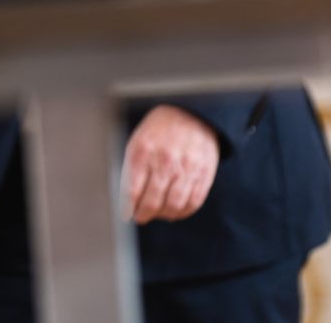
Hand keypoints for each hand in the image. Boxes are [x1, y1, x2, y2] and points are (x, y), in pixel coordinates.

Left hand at [122, 104, 219, 224]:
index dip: (128, 208)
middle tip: (141, 217)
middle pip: (153, 202)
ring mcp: (186, 168)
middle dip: (144, 215)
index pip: (133, 191)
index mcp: (143, 151)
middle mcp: (165, 161)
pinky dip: (183, 212)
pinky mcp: (204, 174)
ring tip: (158, 214)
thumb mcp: (138, 140)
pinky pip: (194, 202)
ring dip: (163, 215)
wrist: (191, 113)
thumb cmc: (159, 129)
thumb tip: (126, 197)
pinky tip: (175, 212)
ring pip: (174, 206)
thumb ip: (132, 168)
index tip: (126, 214)